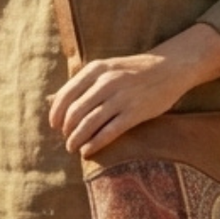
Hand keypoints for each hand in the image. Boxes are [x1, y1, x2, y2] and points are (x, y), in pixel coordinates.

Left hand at [49, 52, 188, 157]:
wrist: (169, 67)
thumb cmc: (133, 70)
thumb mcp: (106, 68)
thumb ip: (81, 83)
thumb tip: (50, 100)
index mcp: (96, 69)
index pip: (66, 95)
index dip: (57, 114)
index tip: (55, 126)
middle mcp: (106, 82)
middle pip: (75, 112)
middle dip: (67, 131)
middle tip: (67, 140)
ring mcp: (121, 97)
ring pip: (89, 124)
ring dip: (77, 140)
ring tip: (74, 148)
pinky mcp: (135, 112)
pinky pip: (109, 132)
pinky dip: (95, 144)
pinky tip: (88, 151)